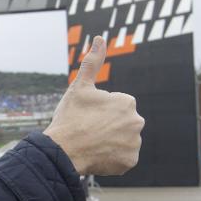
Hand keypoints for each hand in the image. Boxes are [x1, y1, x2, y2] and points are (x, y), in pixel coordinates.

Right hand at [43, 36, 144, 175]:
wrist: (63, 150)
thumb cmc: (70, 116)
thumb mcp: (79, 87)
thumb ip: (92, 62)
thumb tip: (99, 38)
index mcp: (127, 102)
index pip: (115, 105)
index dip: (98, 110)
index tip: (86, 116)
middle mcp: (137, 122)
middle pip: (120, 123)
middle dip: (106, 125)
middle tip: (87, 129)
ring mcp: (134, 143)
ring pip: (122, 140)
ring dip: (109, 141)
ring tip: (91, 142)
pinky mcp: (130, 161)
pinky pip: (122, 157)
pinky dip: (111, 156)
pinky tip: (96, 154)